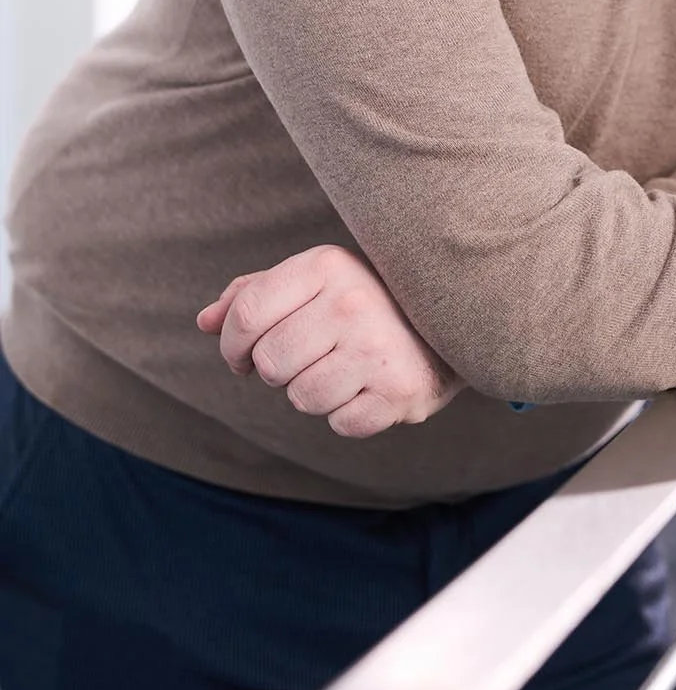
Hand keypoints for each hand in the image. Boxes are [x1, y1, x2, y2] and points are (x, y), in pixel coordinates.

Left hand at [197, 245, 463, 436]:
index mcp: (326, 265)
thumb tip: (205, 322)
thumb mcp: (314, 279)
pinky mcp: (399, 391)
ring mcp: (377, 348)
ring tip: (344, 369)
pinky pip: (340, 424)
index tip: (244, 354)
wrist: (457, 318)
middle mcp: (351, 303)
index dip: (233, 344)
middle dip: (279, 370)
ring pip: (302, 398)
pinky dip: (348, 413)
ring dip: (314, 392)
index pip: (246, 314)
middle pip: (270, 364)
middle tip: (309, 356)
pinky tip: (369, 386)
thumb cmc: (367, 299)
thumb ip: (255, 295)